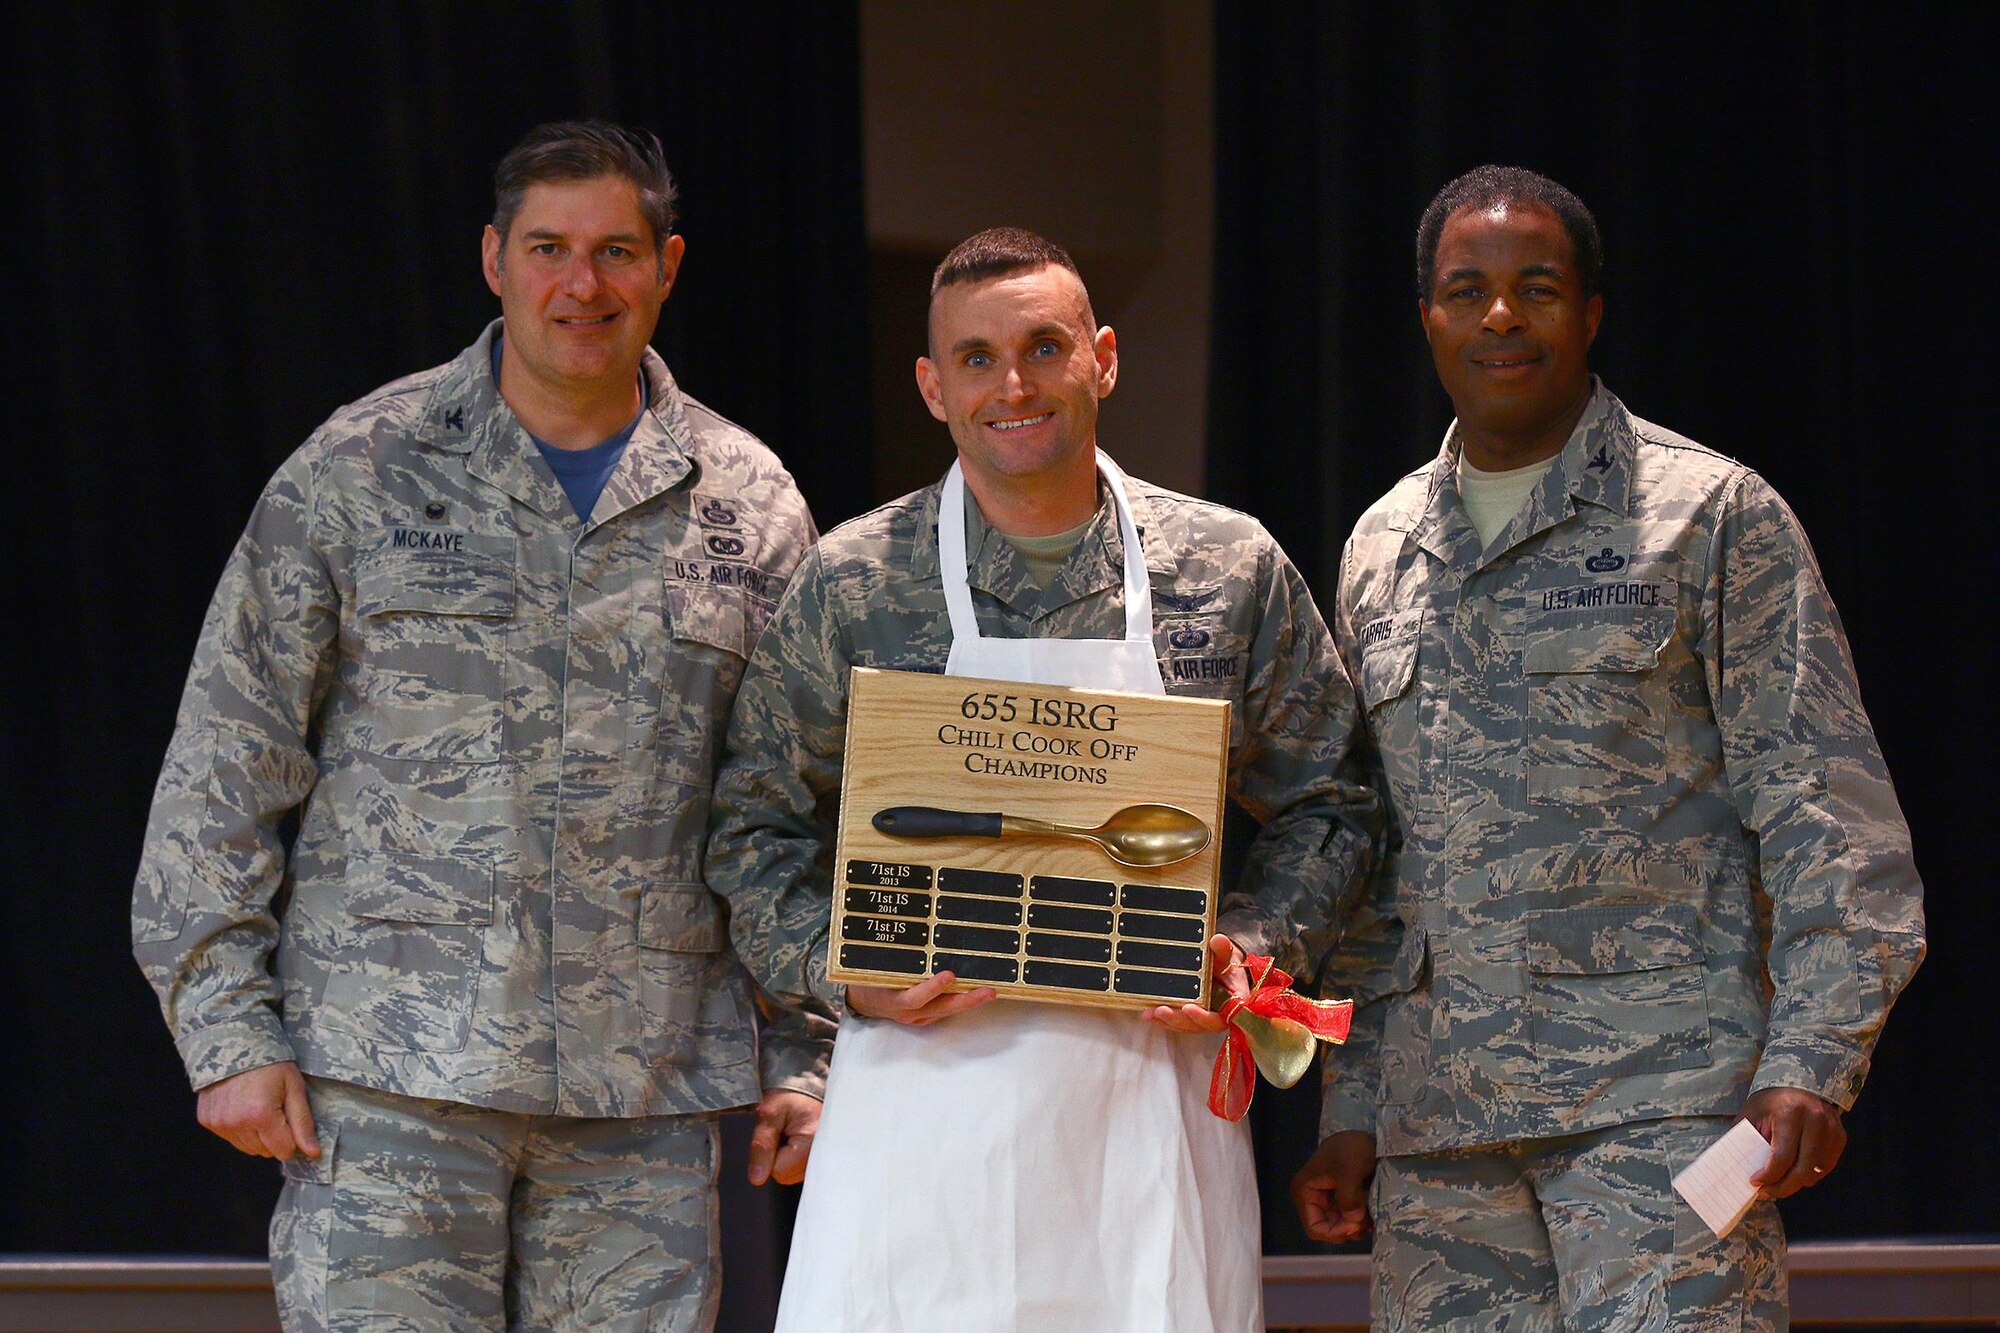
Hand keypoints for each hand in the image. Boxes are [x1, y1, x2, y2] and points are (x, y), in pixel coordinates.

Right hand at [196, 1061, 319, 1160]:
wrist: (234, 1043)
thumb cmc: (269, 1062)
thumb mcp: (294, 1087)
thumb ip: (303, 1123)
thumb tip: (314, 1152)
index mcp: (260, 1116)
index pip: (284, 1151)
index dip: (293, 1138)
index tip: (292, 1119)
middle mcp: (236, 1123)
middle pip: (265, 1151)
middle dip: (275, 1136)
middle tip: (275, 1108)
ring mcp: (219, 1124)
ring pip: (248, 1148)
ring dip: (257, 1134)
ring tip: (259, 1106)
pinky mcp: (207, 1121)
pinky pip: (230, 1138)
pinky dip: (240, 1128)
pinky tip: (243, 1106)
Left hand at [747, 1089, 819, 1185]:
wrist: (805, 1085)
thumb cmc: (789, 1095)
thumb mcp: (769, 1115)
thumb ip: (761, 1147)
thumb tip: (757, 1178)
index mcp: (813, 1142)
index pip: (779, 1170)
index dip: (769, 1154)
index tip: (776, 1133)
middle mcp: (823, 1154)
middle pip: (786, 1175)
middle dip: (778, 1157)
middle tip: (783, 1133)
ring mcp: (823, 1158)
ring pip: (792, 1174)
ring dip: (787, 1158)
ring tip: (791, 1134)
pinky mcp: (821, 1159)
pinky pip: (801, 1170)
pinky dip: (795, 1158)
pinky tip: (799, 1141)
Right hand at [845, 971, 996, 1025]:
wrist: (862, 1002)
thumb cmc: (868, 980)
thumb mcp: (873, 968)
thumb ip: (892, 959)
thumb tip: (909, 931)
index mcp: (892, 998)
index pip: (914, 997)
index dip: (931, 988)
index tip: (949, 975)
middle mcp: (907, 1012)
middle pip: (940, 1008)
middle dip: (966, 1000)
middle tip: (987, 991)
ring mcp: (917, 1017)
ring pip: (946, 1011)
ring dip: (969, 1001)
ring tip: (990, 991)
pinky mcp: (924, 1017)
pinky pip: (945, 1011)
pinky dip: (961, 1002)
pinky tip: (977, 993)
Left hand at [1143, 934, 1249, 1032]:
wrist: (1222, 967)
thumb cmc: (1227, 963)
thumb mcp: (1227, 954)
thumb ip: (1223, 949)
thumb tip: (1218, 940)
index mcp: (1234, 1004)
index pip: (1220, 1017)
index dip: (1203, 1017)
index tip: (1188, 1008)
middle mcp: (1220, 1015)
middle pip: (1199, 1025)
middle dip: (1179, 1019)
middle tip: (1161, 1011)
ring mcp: (1204, 1018)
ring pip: (1186, 1026)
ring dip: (1168, 1021)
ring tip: (1150, 1013)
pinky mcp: (1192, 1017)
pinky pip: (1179, 1022)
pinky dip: (1164, 1020)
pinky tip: (1150, 1013)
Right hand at [1291, 1130, 1375, 1243]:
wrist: (1370, 1133)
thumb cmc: (1353, 1147)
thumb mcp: (1349, 1168)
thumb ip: (1348, 1196)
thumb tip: (1353, 1221)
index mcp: (1305, 1190)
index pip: (1314, 1227)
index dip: (1334, 1232)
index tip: (1356, 1224)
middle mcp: (1313, 1198)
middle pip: (1329, 1228)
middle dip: (1348, 1228)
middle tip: (1367, 1219)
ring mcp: (1328, 1200)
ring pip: (1341, 1226)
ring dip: (1357, 1225)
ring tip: (1372, 1213)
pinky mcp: (1343, 1198)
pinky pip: (1350, 1219)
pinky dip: (1362, 1220)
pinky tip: (1373, 1212)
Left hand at [1742, 1086, 1845, 1197]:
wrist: (1799, 1083)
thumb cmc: (1771, 1100)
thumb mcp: (1753, 1114)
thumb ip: (1748, 1140)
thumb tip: (1740, 1170)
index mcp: (1790, 1112)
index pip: (1782, 1156)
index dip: (1769, 1175)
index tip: (1755, 1183)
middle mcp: (1815, 1121)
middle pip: (1803, 1169)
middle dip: (1784, 1186)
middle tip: (1767, 1191)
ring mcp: (1831, 1130)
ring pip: (1816, 1171)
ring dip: (1797, 1183)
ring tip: (1779, 1183)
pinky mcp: (1840, 1137)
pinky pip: (1826, 1166)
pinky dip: (1811, 1174)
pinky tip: (1795, 1173)